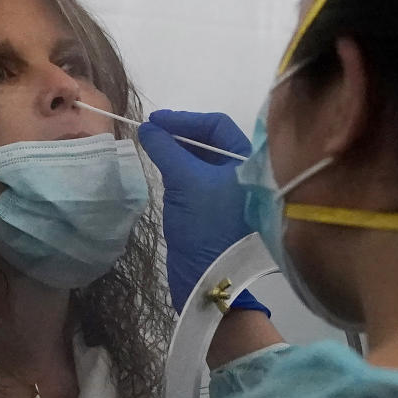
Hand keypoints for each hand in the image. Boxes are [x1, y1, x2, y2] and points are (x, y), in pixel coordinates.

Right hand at [138, 110, 268, 315]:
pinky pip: (198, 179)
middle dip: (180, 133)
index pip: (217, 126)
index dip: (185, 119)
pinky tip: (162, 166)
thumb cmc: (205, 224)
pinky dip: (180, 169)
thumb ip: (166, 149)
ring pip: (203, 160)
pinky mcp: (216, 208)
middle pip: (211, 141)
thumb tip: (147, 128)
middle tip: (151, 131)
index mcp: (250, 162)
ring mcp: (231, 192)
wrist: (209, 278)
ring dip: (179, 150)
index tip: (155, 120)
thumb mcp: (184, 180)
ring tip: (153, 145)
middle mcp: (245, 173)